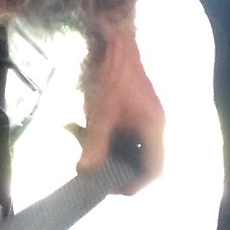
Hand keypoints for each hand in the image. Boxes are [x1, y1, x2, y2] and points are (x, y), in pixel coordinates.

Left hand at [80, 12, 163, 187]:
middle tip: (90, 172)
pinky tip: (74, 127)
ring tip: (78, 147)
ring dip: (103, 150)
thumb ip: (94, 144)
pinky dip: (99, 134)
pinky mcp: (129, 107)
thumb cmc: (110, 73)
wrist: (111, 38)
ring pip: (125, 146)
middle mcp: (153, 124)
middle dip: (114, 168)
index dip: (135, 185)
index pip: (154, 169)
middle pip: (140, 160)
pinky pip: (117, 131)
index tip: (111, 190)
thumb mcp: (100, 112)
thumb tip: (85, 172)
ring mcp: (141, 115)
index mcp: (154, 128)